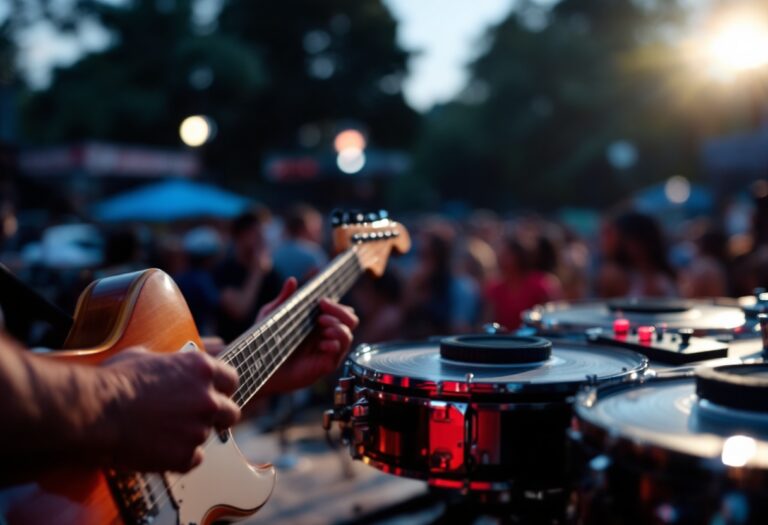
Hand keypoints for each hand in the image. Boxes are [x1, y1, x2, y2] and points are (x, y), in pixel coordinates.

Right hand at [100, 349, 239, 472]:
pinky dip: (179, 457)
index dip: (221, 389)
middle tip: (196, 419)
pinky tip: (158, 449)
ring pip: (207, 436)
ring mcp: (199, 428)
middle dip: (217, 417)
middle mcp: (207, 398)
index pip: (231, 380)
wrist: (95, 412)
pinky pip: (193, 459)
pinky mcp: (185, 455)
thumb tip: (169, 361)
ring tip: (162, 432)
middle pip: (231, 413)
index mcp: (201, 369)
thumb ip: (169, 362)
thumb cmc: (114, 381)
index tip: (213, 394)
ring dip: (190, 436)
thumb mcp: (145, 356)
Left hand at [258, 278, 358, 395]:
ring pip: (348, 335)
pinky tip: (322, 344)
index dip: (336, 304)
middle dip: (341, 313)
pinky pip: (340, 353)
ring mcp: (327, 350)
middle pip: (351, 320)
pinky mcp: (325, 366)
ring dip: (339, 328)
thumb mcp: (272, 315)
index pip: (341, 310)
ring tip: (322, 329)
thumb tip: (292, 280)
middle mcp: (326, 335)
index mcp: (318, 322)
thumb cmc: (265, 341)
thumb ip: (284, 299)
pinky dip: (335, 345)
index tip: (321, 301)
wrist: (258, 365)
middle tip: (321, 316)